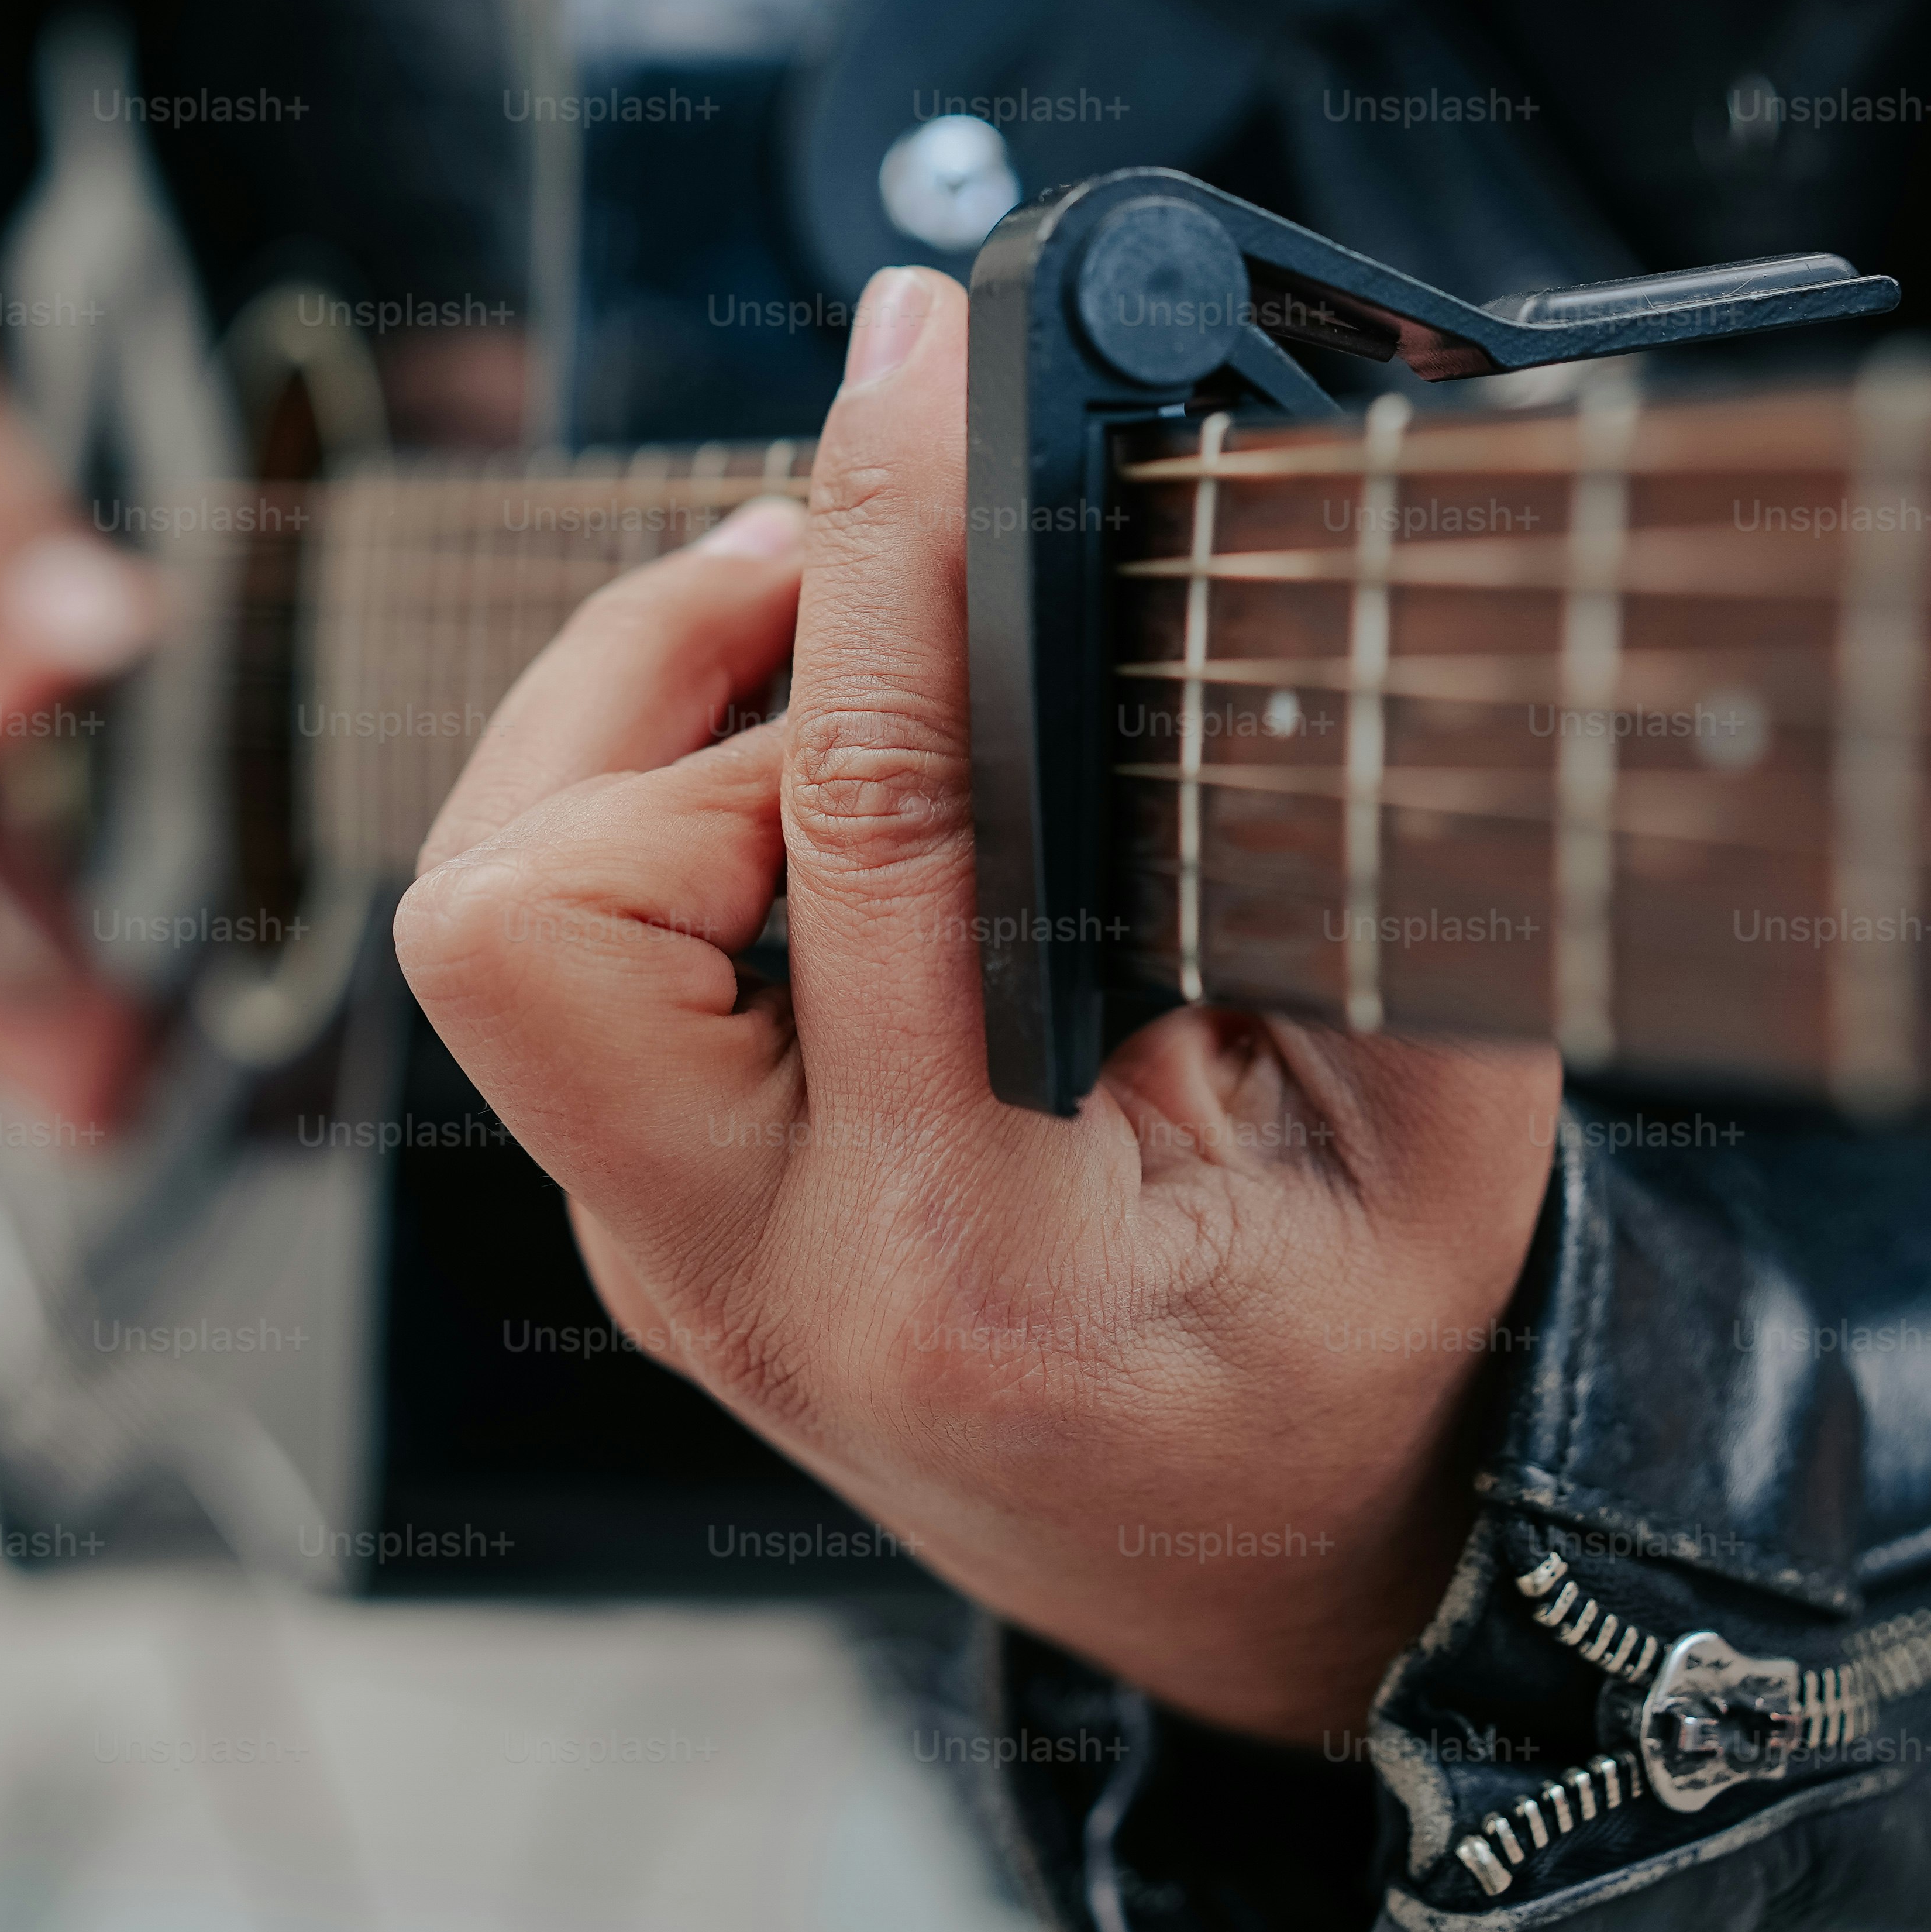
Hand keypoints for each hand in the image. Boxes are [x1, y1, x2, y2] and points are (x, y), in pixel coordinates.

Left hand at [393, 267, 1558, 1742]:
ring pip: (496, 918)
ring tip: (819, 627)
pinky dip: (650, 807)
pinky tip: (801, 759)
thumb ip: (1349, 889)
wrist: (1255, 1571)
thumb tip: (1253, 598)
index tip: (919, 360)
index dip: (893, 556)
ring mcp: (663, 1248)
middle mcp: (753, 1269)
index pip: (868, 832)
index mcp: (966, 1262)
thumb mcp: (1434, 1140)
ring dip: (631, 725)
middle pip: (529, 911)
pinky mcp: (636, 1208)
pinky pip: (555, 961)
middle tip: (840, 558)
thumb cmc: (1351, 1353)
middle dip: (664, 674)